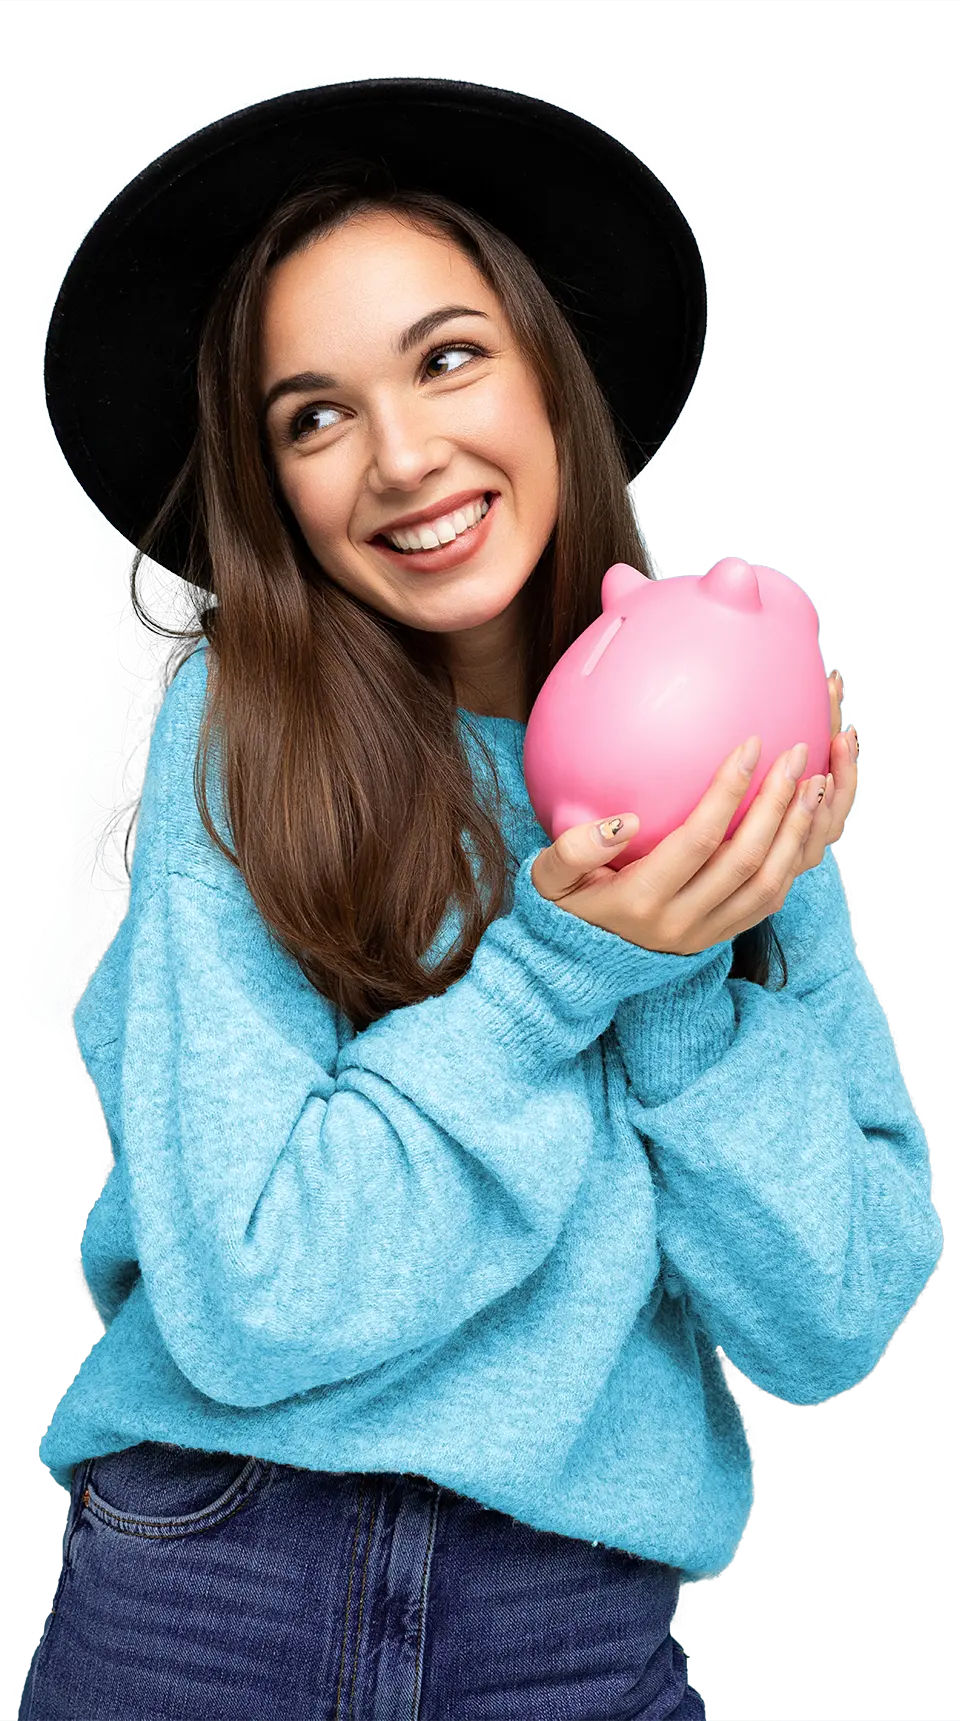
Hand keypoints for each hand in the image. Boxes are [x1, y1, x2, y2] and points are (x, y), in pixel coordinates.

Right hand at [531, 674, 859, 956]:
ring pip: (771, 883)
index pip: (697, 841)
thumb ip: (575, 848)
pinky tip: (806, 818)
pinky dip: (796, 858)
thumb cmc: (566, 904)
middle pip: (746, 860)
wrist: (582, 966)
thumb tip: (625, 821)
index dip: (727, 793)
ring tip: (819, 781)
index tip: (749, 744)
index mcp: (642, 900)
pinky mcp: (725, 936)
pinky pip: (773, 900)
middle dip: (778, 803)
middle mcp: (683, 923)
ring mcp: (709, 933)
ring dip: (799, 831)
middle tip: (798, 754)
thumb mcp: (550, 879)